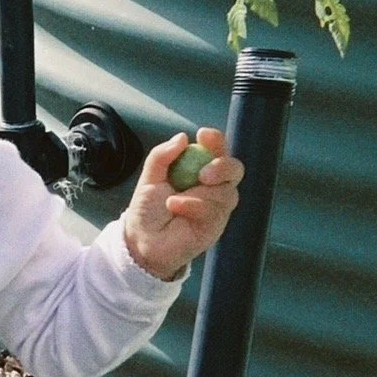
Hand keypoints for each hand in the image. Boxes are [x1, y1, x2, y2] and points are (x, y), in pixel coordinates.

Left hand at [122, 128, 243, 279]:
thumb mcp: (149, 178)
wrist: (141, 241)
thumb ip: (161, 156)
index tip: (203, 134)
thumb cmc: (147, 211)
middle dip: (223, 167)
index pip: (217, 151)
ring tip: (172, 201)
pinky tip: (176, 209)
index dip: (216, 141)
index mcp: (200, 171)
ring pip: (226, 193)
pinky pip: (214, 211)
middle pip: (235, 169)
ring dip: (198, 195)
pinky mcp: (216, 226)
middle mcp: (214, 187)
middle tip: (203, 174)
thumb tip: (182, 137)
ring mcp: (217, 208)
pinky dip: (193, 206)